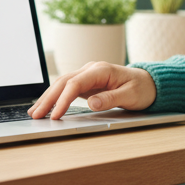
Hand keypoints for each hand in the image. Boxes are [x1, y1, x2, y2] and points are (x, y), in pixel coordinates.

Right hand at [29, 62, 156, 119]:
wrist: (149, 82)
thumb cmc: (142, 88)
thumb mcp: (130, 96)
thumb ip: (110, 99)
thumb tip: (92, 104)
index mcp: (101, 70)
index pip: (75, 84)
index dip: (63, 100)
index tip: (55, 115)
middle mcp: (91, 69)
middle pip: (63, 82)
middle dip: (48, 99)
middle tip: (35, 115)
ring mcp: (87, 75)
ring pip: (62, 84)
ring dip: (48, 98)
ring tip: (34, 112)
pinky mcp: (86, 83)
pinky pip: (66, 89)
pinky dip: (55, 97)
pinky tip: (46, 106)